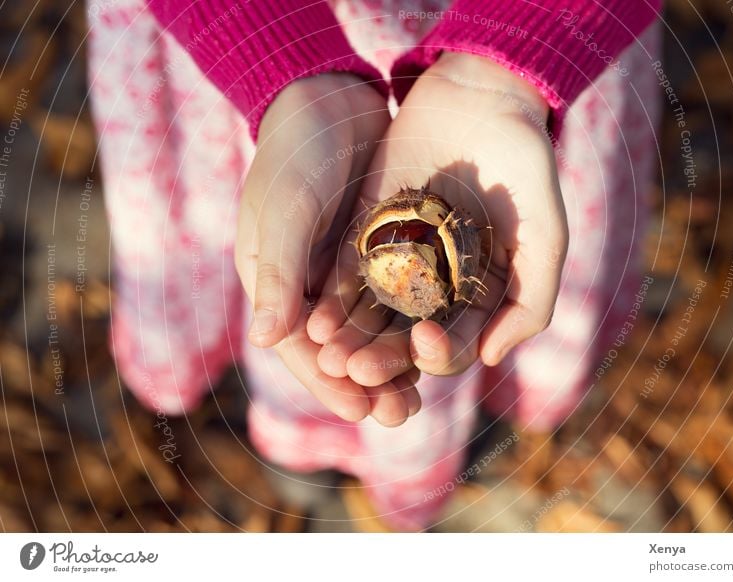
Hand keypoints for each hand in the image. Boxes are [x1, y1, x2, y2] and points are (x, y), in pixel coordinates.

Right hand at [236, 74, 421, 425]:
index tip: (363, 412)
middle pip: (338, 350)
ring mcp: (341, 270)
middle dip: (370, 384)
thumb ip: (280, 271)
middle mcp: (307, 286)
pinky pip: (392, 298)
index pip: (299, 349)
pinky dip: (409, 323)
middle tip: (404, 414)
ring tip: (423, 394)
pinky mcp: (374, 251)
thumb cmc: (295, 151)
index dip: (329, 383)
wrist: (326, 99)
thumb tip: (267, 340)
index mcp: (275, 284)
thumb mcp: (286, 208)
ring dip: (393, 362)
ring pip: (369, 331)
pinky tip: (434, 343)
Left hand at [308, 53, 567, 387]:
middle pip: (406, 338)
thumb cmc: (523, 168)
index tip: (426, 340)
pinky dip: (336, 298)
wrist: (481, 98)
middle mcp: (438, 288)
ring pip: (373, 313)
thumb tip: (491, 358)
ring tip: (330, 356)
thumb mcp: (545, 236)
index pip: (456, 343)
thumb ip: (531, 301)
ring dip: (352, 339)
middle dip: (385, 358)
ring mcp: (401, 262)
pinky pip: (351, 272)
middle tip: (359, 371)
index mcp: (479, 296)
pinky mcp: (369, 234)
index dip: (441, 352)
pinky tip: (317, 317)